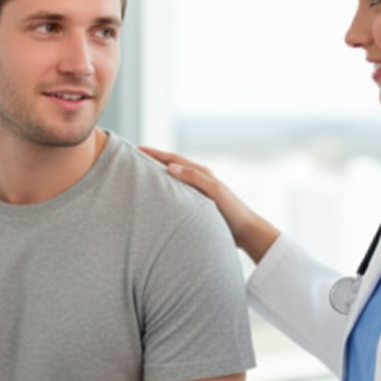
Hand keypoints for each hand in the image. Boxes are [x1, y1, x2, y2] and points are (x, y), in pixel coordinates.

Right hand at [139, 146, 278, 262]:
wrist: (247, 231)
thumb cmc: (232, 211)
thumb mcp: (214, 191)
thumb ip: (194, 178)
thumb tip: (170, 167)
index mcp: (202, 173)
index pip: (173, 159)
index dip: (155, 153)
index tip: (137, 149)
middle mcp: (199, 179)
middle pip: (172, 165)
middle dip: (154, 160)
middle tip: (134, 158)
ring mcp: (198, 191)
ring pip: (174, 179)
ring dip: (159, 174)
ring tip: (142, 174)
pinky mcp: (198, 204)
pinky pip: (177, 192)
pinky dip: (166, 189)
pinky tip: (158, 196)